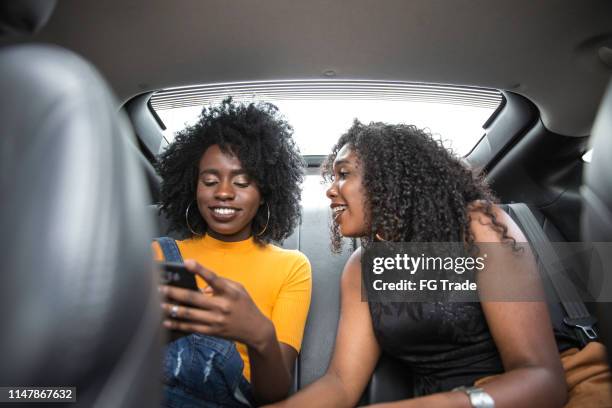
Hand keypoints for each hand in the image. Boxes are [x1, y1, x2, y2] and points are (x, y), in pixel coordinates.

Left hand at [159, 259, 273, 349]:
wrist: (255, 330)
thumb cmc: (245, 305)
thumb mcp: (238, 289)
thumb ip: (220, 283)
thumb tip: (201, 287)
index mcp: (229, 292)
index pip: (213, 278)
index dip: (199, 270)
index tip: (186, 262)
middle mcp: (222, 306)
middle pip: (193, 298)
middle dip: (174, 292)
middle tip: (158, 288)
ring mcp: (216, 320)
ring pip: (188, 314)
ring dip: (171, 309)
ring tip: (157, 304)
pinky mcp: (212, 331)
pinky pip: (191, 327)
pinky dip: (177, 324)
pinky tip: (166, 320)